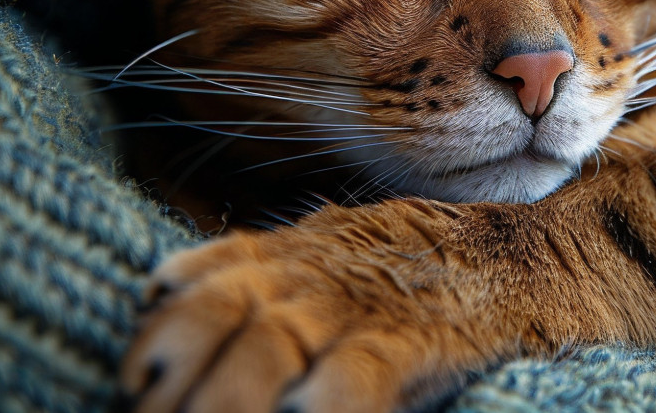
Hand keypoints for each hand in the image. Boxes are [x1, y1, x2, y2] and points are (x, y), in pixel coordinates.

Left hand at [120, 201, 502, 412]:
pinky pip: (360, 373)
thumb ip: (249, 269)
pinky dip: (327, 398)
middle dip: (178, 380)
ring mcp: (364, 307)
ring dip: (227, 396)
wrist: (522, 260)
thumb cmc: (413, 272)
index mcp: (284, 260)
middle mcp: (312, 278)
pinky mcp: (418, 340)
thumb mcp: (322, 256)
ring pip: (272, 346)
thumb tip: (163, 285)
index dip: (158, 334)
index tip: (133, 380)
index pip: (197, 287)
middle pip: (222, 318)